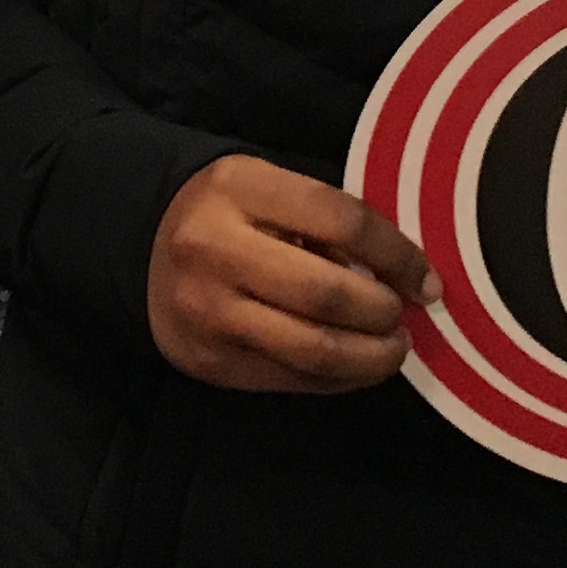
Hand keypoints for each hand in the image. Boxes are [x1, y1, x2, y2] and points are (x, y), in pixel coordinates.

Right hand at [147, 156, 434, 391]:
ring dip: (370, 357)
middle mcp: (215, 248)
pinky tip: (354, 364)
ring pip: (314, 350)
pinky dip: (338, 378)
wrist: (140, 245)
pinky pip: (292, 379)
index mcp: (237, 188)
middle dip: (383, 313)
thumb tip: (403, 272)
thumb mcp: (267, 187)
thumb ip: (326, 219)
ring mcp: (208, 311)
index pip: (341, 221)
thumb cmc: (226, 211)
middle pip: (328, 294)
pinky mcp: (210, 361)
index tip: (426, 278)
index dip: (397, 255)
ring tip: (390, 349)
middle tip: (402, 316)